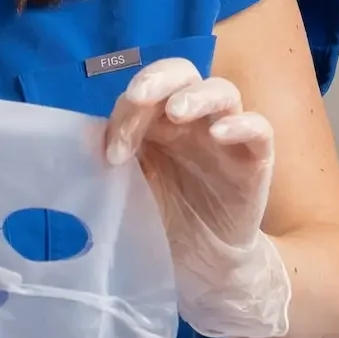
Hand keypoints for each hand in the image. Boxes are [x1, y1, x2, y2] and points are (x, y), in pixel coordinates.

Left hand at [104, 59, 290, 337]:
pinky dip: (242, 125)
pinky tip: (221, 134)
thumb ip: (113, 158)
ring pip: (222, 91)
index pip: (145, 90)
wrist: (200, 263)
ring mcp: (227, 135)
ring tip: (176, 112)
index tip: (112, 152)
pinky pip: (258, 129)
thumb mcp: (130, 187)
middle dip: (160, 79)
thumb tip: (80, 138)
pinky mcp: (255, 158)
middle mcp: (193, 119)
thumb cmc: (162, 216)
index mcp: (159, 120)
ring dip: (198, 96)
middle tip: (139, 96)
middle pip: (184, 74)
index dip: (128, 109)